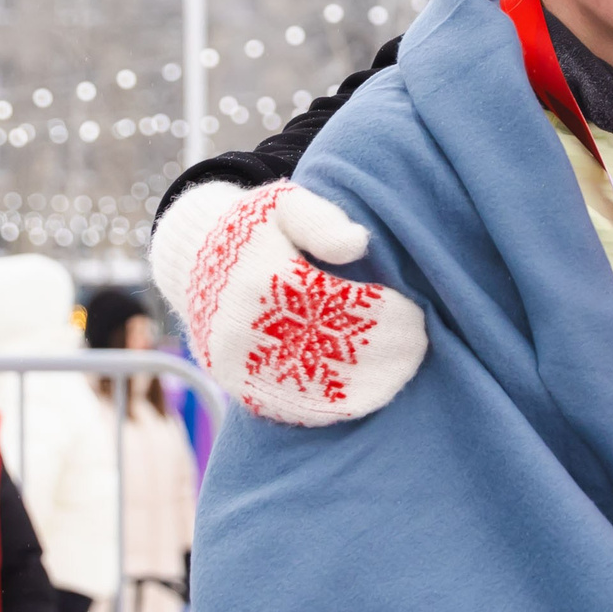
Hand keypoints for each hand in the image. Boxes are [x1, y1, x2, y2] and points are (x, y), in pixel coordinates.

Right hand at [151, 181, 428, 427]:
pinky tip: (363, 398)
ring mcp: (236, 359)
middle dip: (379, 354)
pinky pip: (285, 407)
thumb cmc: (255, 226)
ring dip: (361, 387)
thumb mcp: (284, 203)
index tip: (415, 315)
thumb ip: (320, 219)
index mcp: (261, 277)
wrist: (194, 258)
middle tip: (417, 350)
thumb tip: (358, 244)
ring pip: (308, 388)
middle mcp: (244, 325)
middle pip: (326, 351)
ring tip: (401, 376)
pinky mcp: (234, 382)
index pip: (335, 303)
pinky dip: (328, 408)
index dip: (381, 314)